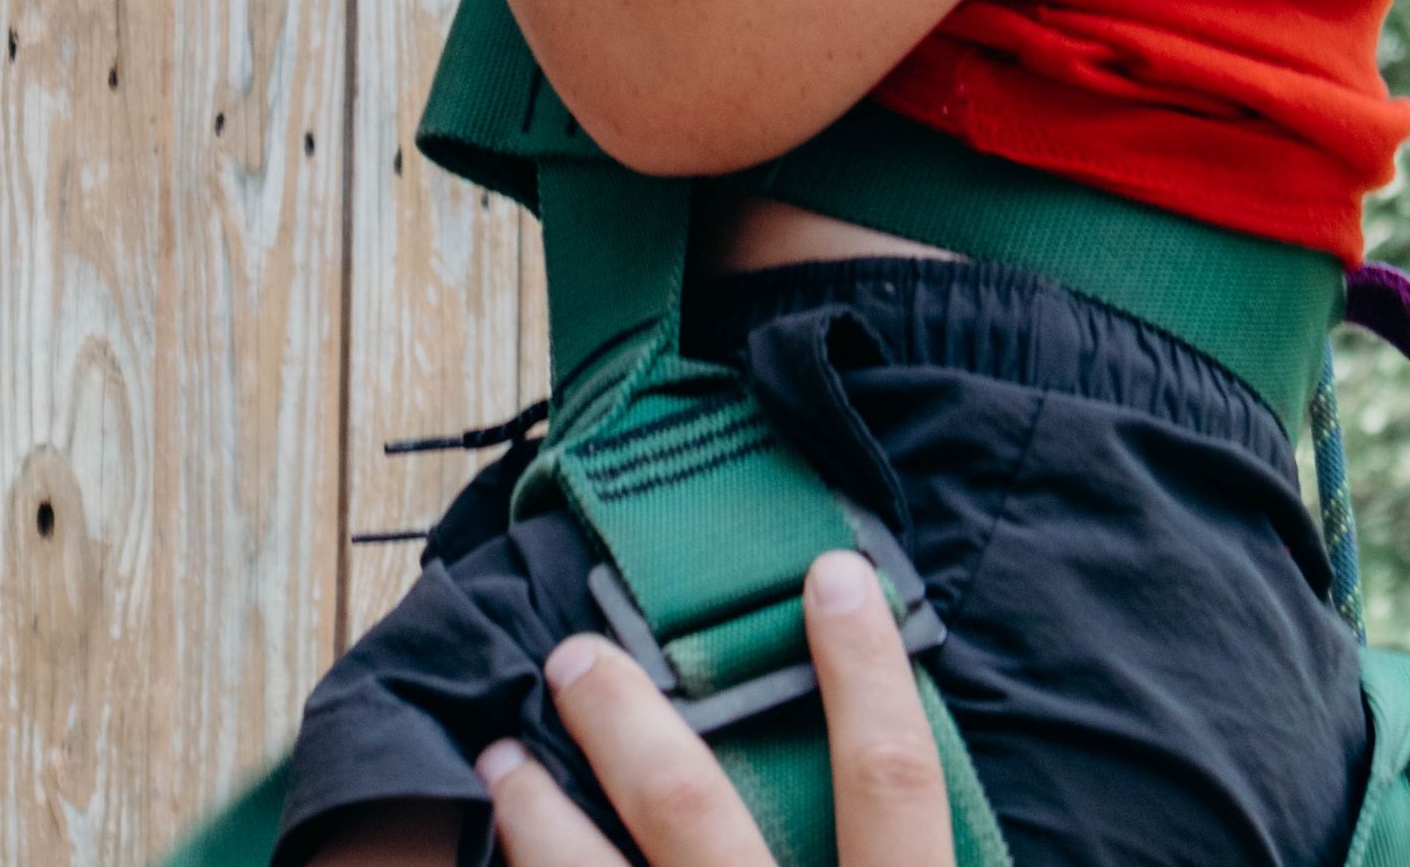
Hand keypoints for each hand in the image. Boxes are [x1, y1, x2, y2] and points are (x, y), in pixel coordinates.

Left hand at [476, 551, 954, 866]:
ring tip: (501, 760)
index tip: (833, 572)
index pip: (890, 782)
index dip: (866, 671)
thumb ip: (914, 858)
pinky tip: (495, 862)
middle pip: (697, 821)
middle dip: (628, 727)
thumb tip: (896, 770)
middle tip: (576, 653)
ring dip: (540, 822)